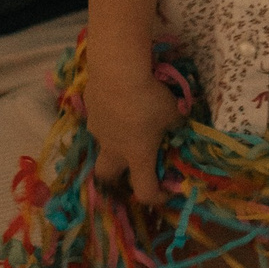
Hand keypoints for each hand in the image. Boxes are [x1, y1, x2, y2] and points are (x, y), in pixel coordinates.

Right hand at [84, 55, 180, 206]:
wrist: (117, 72)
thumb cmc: (150, 98)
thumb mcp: (174, 112)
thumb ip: (176, 124)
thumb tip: (178, 124)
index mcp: (137, 155)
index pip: (144, 191)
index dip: (157, 195)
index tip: (167, 189)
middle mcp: (113, 148)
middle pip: (106, 175)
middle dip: (118, 175)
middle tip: (133, 161)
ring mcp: (98, 129)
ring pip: (102, 143)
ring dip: (115, 139)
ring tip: (128, 120)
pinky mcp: (90, 109)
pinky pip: (99, 119)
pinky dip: (109, 116)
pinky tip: (118, 100)